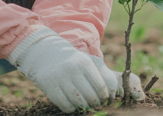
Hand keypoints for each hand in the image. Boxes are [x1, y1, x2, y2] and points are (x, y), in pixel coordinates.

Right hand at [8, 28, 142, 112]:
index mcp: (85, 62)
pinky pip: (66, 106)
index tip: (105, 99)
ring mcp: (60, 79)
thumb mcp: (89, 62)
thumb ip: (104, 75)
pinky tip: (72, 103)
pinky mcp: (50, 88)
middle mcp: (73, 70)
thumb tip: (116, 94)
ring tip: (86, 104)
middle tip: (96, 104)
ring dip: (85, 106)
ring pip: (79, 102)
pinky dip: (72, 108)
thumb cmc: (74, 61)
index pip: (102, 87)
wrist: (45, 54)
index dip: (105, 97)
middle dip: (96, 103)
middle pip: (91, 96)